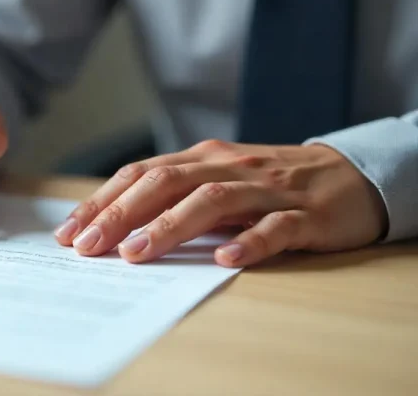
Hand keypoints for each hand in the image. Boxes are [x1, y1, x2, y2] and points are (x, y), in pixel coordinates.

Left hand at [54, 139, 387, 266]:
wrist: (348, 175)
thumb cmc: (268, 184)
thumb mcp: (216, 181)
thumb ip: (174, 197)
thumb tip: (115, 227)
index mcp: (202, 159)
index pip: (140, 174)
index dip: (102, 201)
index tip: (69, 231)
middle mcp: (228, 167)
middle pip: (165, 183)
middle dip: (120, 214)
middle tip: (87, 246)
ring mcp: (266, 189)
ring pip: (212, 201)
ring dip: (169, 226)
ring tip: (135, 253)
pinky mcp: (304, 214)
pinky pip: (274, 227)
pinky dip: (248, 241)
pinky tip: (223, 258)